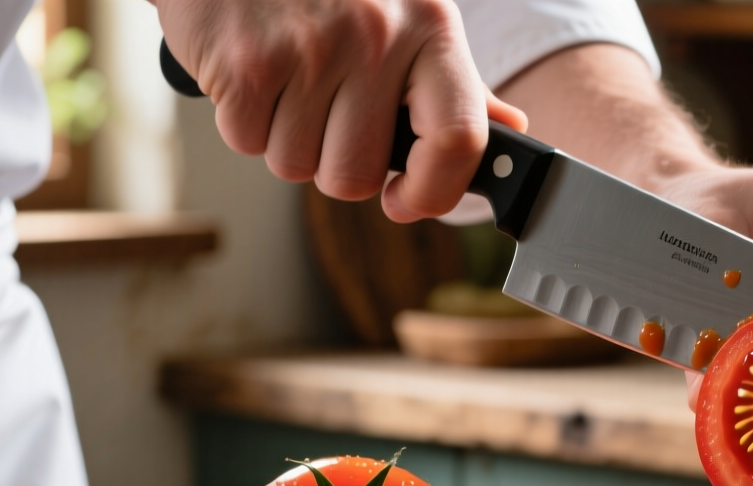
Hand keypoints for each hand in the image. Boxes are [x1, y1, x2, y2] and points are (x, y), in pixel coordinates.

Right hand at [153, 0, 525, 220]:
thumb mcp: (409, 16)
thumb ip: (456, 84)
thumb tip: (509, 130)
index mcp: (431, 29)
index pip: (459, 141)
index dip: (433, 192)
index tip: (406, 200)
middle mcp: (377, 36)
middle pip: (357, 176)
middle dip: (335, 161)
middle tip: (325, 112)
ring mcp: (310, 47)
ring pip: (297, 166)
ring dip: (287, 139)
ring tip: (288, 80)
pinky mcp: (247, 60)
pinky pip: (248, 143)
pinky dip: (244, 120)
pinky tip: (254, 72)